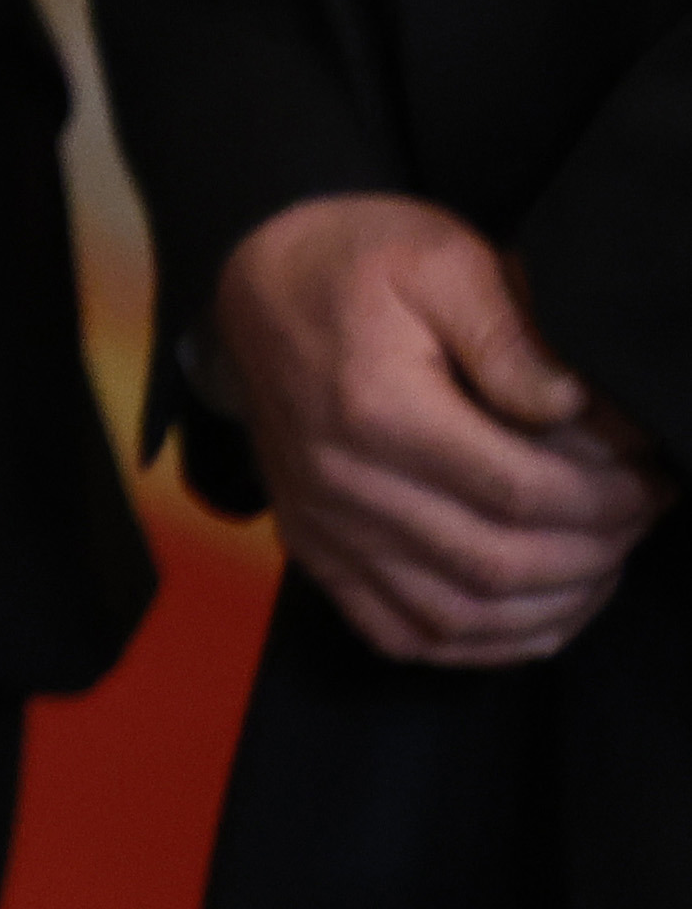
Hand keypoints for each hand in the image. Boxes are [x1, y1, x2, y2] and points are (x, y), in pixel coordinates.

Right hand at [216, 194, 667, 664]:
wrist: (256, 290)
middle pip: (495, 563)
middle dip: (596, 551)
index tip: (656, 474)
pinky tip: (537, 615)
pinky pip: (402, 635)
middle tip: (644, 516)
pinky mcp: (317, 554)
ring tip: (607, 565)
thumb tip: (577, 409)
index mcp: (377, 413)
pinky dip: (481, 646)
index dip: (607, 496)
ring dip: (551, 606)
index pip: (518, 489)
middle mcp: (343, 487)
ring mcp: (325, 531)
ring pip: (457, 615)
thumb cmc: (360, 265)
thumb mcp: (445, 261)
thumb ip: (514, 336)